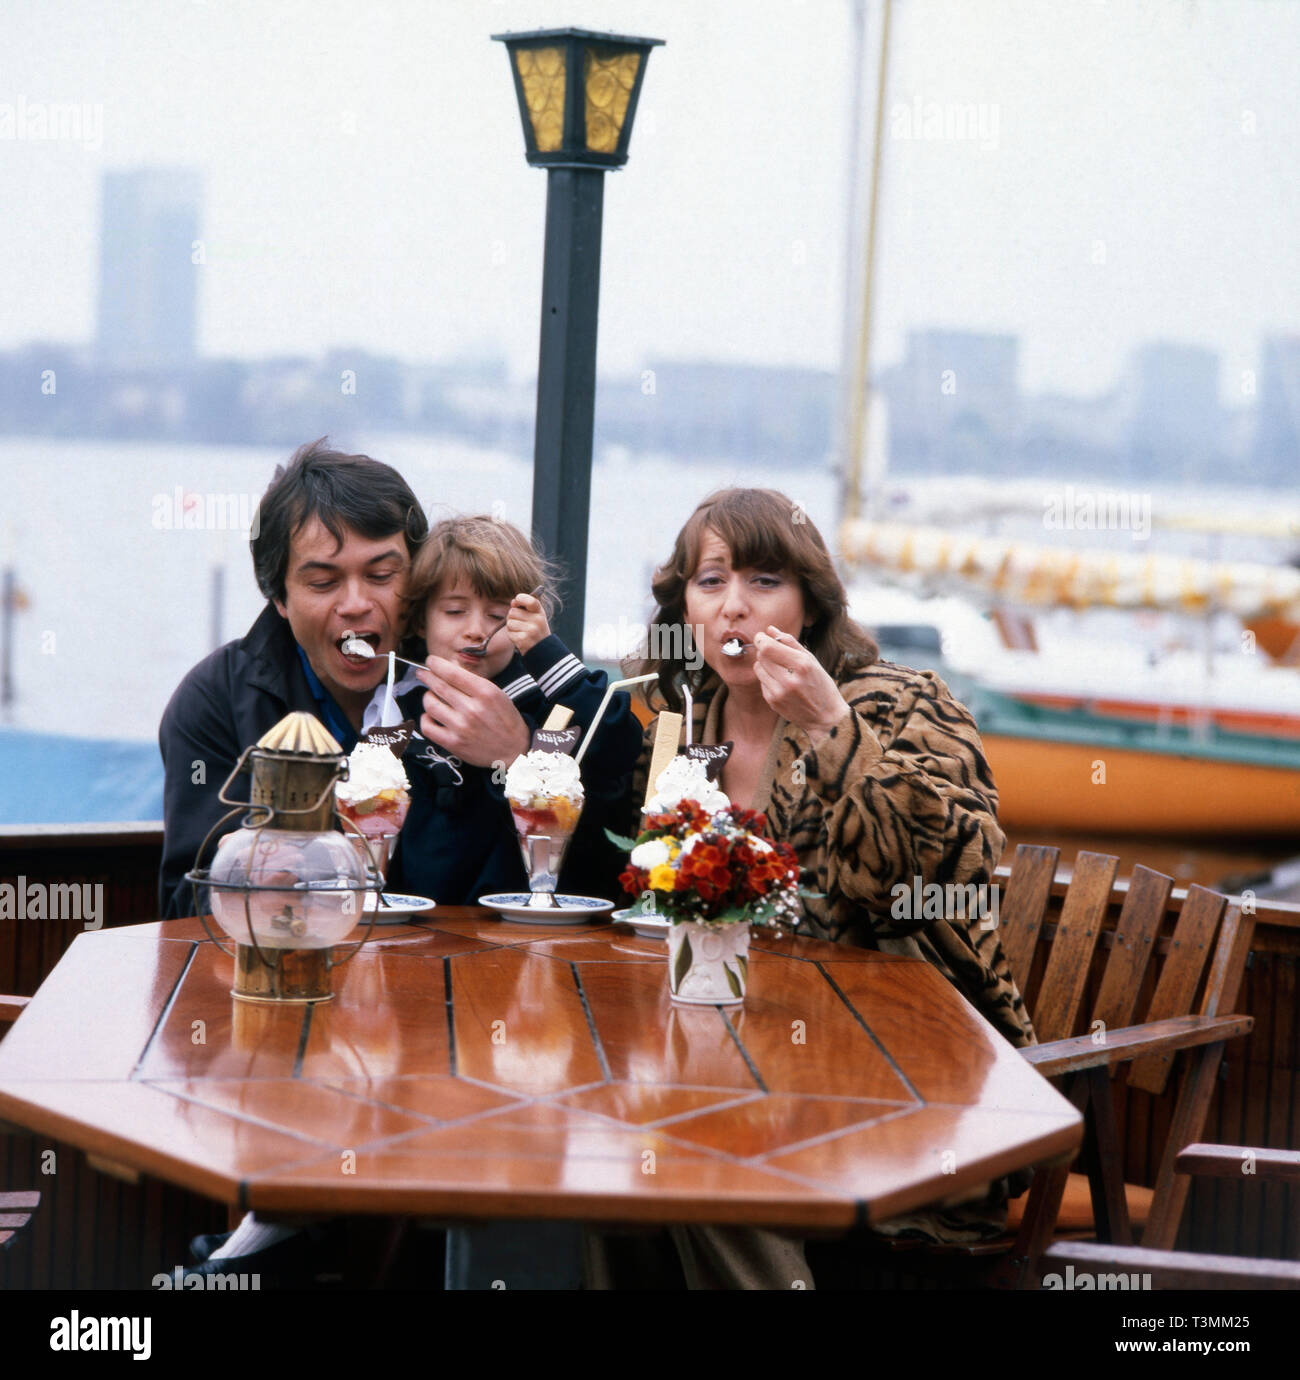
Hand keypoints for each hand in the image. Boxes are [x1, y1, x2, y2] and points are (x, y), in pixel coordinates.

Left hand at [417, 656, 529, 767]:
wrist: (514, 750)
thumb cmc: (505, 719)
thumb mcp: (496, 694)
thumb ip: (473, 681)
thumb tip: (449, 666)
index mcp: (485, 693)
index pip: (452, 673)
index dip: (436, 664)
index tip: (430, 661)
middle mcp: (472, 709)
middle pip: (439, 686)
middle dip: (427, 676)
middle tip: (422, 673)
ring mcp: (461, 727)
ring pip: (430, 704)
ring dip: (427, 696)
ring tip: (431, 695)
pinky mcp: (453, 743)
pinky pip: (428, 727)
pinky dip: (426, 718)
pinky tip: (431, 715)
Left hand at [506, 591, 549, 654]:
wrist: (542, 650)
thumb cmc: (536, 630)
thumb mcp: (535, 616)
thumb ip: (525, 607)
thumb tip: (513, 602)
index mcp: (540, 613)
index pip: (530, 601)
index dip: (521, 598)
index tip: (516, 601)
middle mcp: (537, 621)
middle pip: (513, 611)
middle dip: (512, 617)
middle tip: (520, 623)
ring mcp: (530, 630)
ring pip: (509, 622)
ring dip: (511, 627)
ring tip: (520, 631)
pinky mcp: (523, 639)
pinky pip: (509, 632)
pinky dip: (512, 635)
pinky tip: (520, 638)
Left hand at [751, 626, 848, 745]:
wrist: (825, 718)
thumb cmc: (821, 685)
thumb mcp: (812, 660)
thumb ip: (790, 642)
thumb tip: (770, 629)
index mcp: (802, 665)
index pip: (768, 647)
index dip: (761, 639)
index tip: (761, 636)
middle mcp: (789, 680)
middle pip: (761, 656)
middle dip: (764, 649)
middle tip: (773, 650)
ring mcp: (779, 693)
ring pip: (758, 668)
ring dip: (764, 663)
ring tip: (779, 667)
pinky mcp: (772, 702)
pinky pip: (761, 681)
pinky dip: (767, 677)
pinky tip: (781, 681)